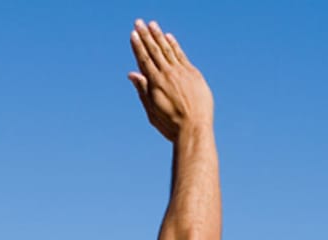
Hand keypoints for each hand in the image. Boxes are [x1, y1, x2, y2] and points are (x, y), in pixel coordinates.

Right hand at [128, 20, 211, 140]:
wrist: (195, 128)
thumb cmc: (171, 125)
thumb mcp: (152, 111)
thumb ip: (142, 91)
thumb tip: (132, 74)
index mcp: (155, 83)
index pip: (144, 59)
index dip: (138, 46)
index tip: (133, 34)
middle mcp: (167, 74)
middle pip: (154, 50)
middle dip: (145, 35)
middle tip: (138, 22)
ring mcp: (181, 72)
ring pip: (167, 49)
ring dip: (159, 36)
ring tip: (152, 24)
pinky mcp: (193, 74)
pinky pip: (181, 55)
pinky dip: (174, 45)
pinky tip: (169, 37)